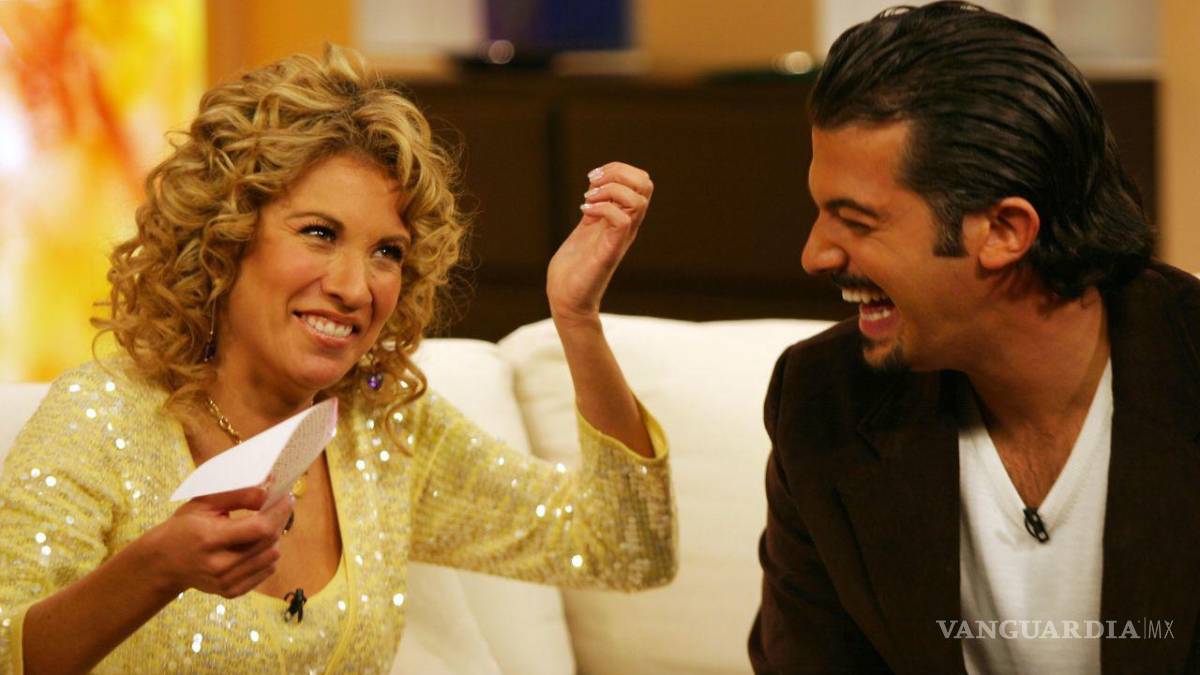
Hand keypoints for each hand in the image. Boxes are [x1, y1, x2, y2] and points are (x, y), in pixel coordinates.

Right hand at [140, 483, 293, 597]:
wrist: (163, 563)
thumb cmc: (184, 527)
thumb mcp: (204, 503)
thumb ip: (238, 495)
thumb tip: (269, 490)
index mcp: (210, 539)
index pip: (260, 529)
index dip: (279, 512)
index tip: (287, 497)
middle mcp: (220, 565)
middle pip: (269, 543)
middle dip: (280, 521)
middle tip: (279, 506)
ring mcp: (226, 583)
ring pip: (272, 558)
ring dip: (275, 538)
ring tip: (265, 525)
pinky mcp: (231, 592)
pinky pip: (266, 572)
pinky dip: (268, 556)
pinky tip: (256, 545)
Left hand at [547, 162, 652, 324]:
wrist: (567, 298)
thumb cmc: (574, 266)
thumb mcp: (587, 226)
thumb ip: (597, 205)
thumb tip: (597, 182)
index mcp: (623, 217)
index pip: (641, 181)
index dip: (619, 169)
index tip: (592, 178)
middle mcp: (627, 226)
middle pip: (646, 184)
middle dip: (618, 172)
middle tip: (592, 185)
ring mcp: (620, 238)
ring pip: (638, 200)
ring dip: (610, 189)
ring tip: (587, 198)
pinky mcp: (610, 251)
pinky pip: (622, 220)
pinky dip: (602, 207)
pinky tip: (583, 211)